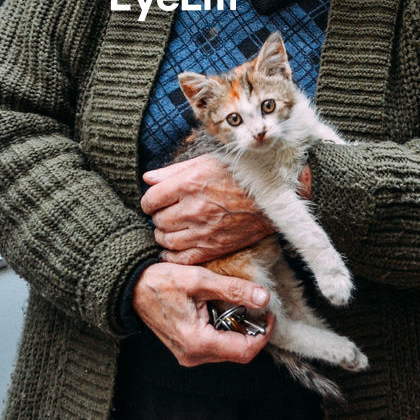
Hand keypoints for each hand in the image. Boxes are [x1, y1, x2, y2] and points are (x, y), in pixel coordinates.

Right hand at [132, 262, 272, 365]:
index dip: (263, 333)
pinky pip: (216, 346)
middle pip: (238, 353)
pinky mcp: (187, 349)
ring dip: (238, 330)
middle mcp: (193, 355)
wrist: (132, 287)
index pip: (245, 350)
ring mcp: (189, 355)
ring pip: (228, 351)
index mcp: (198, 342)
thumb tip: (263, 297)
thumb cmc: (161, 281)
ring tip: (236, 305)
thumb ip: (233, 289)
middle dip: (252, 331)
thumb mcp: (200, 279)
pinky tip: (221, 310)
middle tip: (255, 306)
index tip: (270, 314)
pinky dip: (225, 330)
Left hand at [141, 155, 272, 264]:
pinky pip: (183, 258)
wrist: (271, 195)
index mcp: (190, 183)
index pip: (151, 199)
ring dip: (164, 235)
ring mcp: (204, 230)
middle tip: (165, 212)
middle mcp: (194, 208)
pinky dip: (173, 255)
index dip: (148, 201)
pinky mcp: (214, 247)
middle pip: (158, 221)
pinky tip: (175, 247)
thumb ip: (174, 171)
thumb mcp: (207, 161)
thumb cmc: (240, 173)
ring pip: (166, 240)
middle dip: (158, 217)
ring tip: (171, 228)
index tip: (154, 201)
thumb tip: (147, 178)